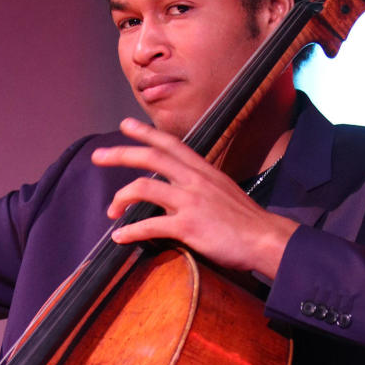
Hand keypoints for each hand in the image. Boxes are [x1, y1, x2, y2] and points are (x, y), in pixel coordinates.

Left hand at [91, 118, 297, 280]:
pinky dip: (130, 231)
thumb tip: (178, 193)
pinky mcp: (189, 227)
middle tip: (98, 155)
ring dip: (120, 198)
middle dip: (120, 153)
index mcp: (203, 170)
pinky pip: (150, 225)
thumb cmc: (247, 221)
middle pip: (151, 157)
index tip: (125, 125)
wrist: (267, 239)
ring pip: (144, 188)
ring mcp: (191, 202)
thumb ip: (200, 188)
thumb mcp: (223, 192)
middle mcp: (195, 180)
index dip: (145, 133)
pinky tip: (120, 237)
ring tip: (110, 210)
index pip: (170, 144)